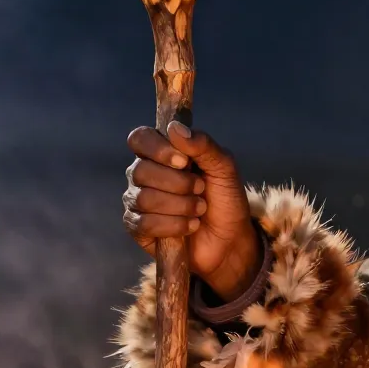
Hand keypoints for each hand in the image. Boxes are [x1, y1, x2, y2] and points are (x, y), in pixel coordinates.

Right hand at [123, 122, 259, 299]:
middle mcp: (143, 174)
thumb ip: (203, 145)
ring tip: (199, 209)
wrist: (231, 239)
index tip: (183, 162)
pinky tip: (191, 226)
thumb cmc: (225, 199)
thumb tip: (174, 128)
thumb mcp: (224, 168)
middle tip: (201, 190)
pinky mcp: (137, 228)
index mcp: (161, 153)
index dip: (158, 149)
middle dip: (179, 184)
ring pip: (144, 198)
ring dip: (180, 206)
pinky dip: (174, 225)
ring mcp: (137, 200)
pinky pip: (144, 223)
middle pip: (141, 171)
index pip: (140, 139)